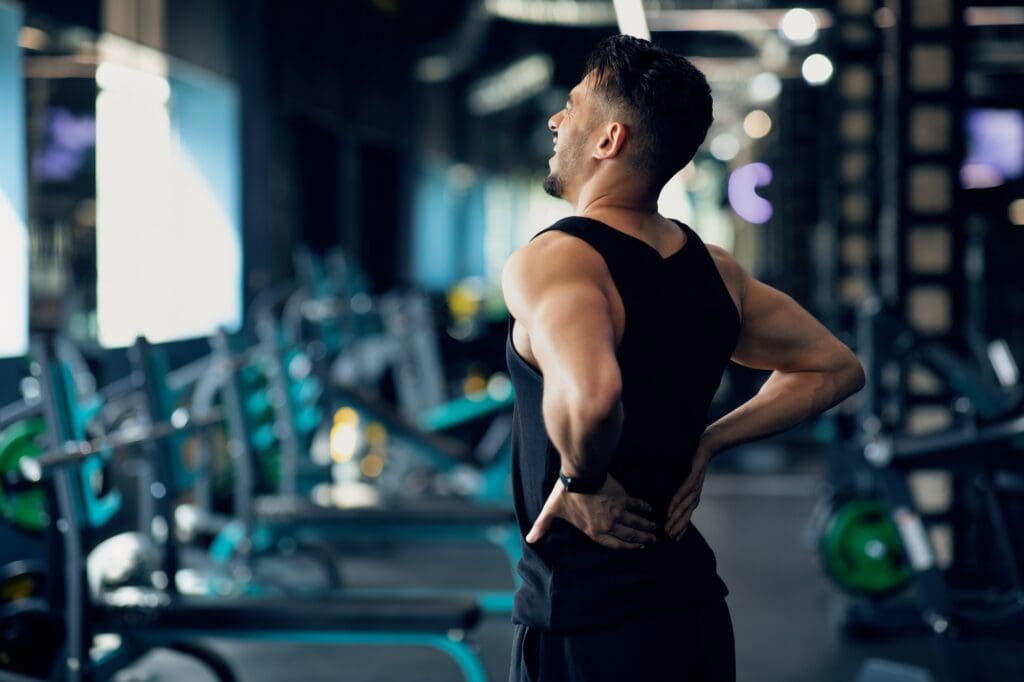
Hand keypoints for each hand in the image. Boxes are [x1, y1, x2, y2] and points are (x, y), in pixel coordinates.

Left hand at [526, 474, 656, 549]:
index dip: (627, 547)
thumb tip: (529, 540)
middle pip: (629, 535)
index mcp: (594, 531)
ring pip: (635, 523)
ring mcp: (617, 511)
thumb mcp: (551, 511)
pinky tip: (650, 510)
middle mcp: (608, 524)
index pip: (614, 544)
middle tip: (652, 541)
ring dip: (646, 527)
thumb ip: (542, 526)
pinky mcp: (622, 497)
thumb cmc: (565, 494)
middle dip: (641, 540)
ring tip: (655, 531)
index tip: (637, 548)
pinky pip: (636, 505)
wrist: (580, 475)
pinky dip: (644, 508)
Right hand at [665, 441, 713, 540]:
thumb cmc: (696, 463)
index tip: (675, 538)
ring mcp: (694, 487)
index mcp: (694, 496)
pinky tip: (669, 510)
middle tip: (670, 537)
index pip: (688, 515)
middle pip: (687, 515)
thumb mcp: (688, 478)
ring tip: (669, 528)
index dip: (682, 527)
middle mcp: (695, 494)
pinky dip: (676, 503)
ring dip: (676, 519)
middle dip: (678, 527)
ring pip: (684, 507)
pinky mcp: (693, 479)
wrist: (707, 447)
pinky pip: (683, 493)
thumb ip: (681, 489)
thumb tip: (671, 498)